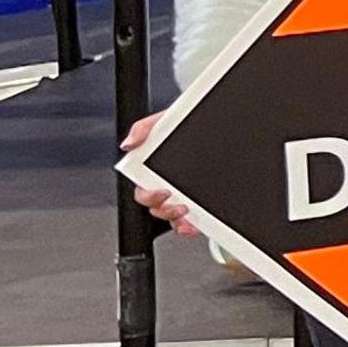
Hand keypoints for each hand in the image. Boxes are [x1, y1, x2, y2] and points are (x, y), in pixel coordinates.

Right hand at [122, 115, 200, 238]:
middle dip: (165, 212)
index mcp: (154, 172)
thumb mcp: (165, 120)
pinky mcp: (203, 202)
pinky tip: (199, 224)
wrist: (218, 122)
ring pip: (175, 219)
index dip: (149, 197)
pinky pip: (196, 221)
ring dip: (179, 222)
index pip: (144, 193)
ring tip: (189, 217)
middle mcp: (168, 187)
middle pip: (158, 209)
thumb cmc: (185, 122)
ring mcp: (185, 195)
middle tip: (179, 205)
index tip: (163, 192)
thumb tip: (128, 143)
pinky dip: (195, 226)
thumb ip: (145, 128)